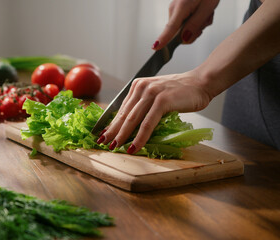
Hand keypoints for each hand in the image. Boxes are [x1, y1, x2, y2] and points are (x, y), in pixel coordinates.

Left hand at [97, 70, 211, 153]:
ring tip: (115, 147)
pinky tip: (135, 146)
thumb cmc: (181, 92)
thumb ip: (144, 106)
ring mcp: (151, 93)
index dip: (112, 123)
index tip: (103, 134)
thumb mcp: (157, 96)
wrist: (201, 82)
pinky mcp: (162, 101)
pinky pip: (148, 123)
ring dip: (123, 136)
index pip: (121, 108)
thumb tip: (130, 126)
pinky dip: (140, 137)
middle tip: (103, 143)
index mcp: (137, 86)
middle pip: (123, 114)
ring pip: (133, 119)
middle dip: (112, 131)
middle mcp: (141, 87)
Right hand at [152, 0, 219, 49]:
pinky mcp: (177, 11)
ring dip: (197, 25)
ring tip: (205, 14)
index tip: (155, 47)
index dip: (163, 39)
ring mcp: (174, 10)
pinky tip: (201, 13)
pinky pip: (185, 24)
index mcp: (181, 7)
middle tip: (205, 21)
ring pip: (184, 29)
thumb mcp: (207, 8)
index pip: (170, 27)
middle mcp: (174, 9)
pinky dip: (195, 22)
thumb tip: (184, 39)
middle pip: (179, 33)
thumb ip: (195, 24)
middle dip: (194, 31)